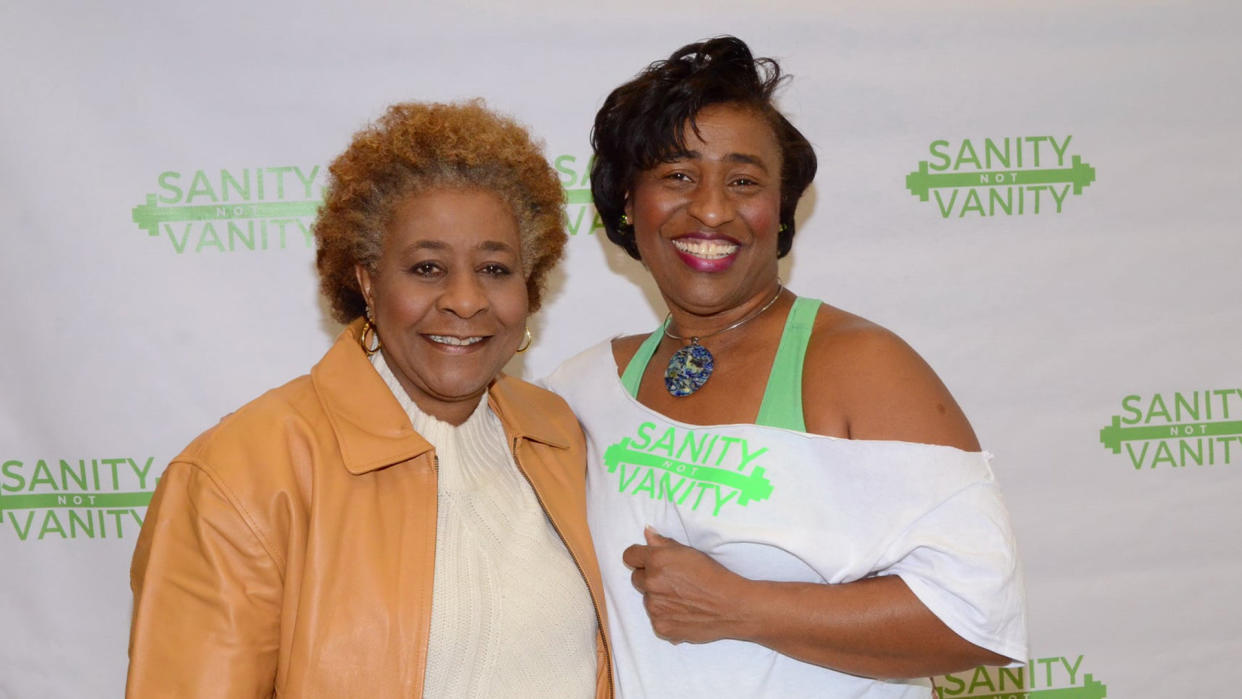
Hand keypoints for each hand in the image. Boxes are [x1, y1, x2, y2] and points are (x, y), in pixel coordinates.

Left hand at [621, 528, 749, 643]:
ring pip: (647, 599)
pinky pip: (655, 618)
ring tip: (683, 598)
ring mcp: (654, 607)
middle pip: (636, 578)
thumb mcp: (690, 552)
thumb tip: (647, 532)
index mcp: (656, 560)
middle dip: (649, 578)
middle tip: (673, 581)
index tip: (648, 561)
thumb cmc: (713, 575)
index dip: (639, 558)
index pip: (629, 556)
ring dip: (658, 598)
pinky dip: (666, 616)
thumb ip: (663, 542)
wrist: (731, 606)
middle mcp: (651, 583)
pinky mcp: (660, 626)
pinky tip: (684, 613)